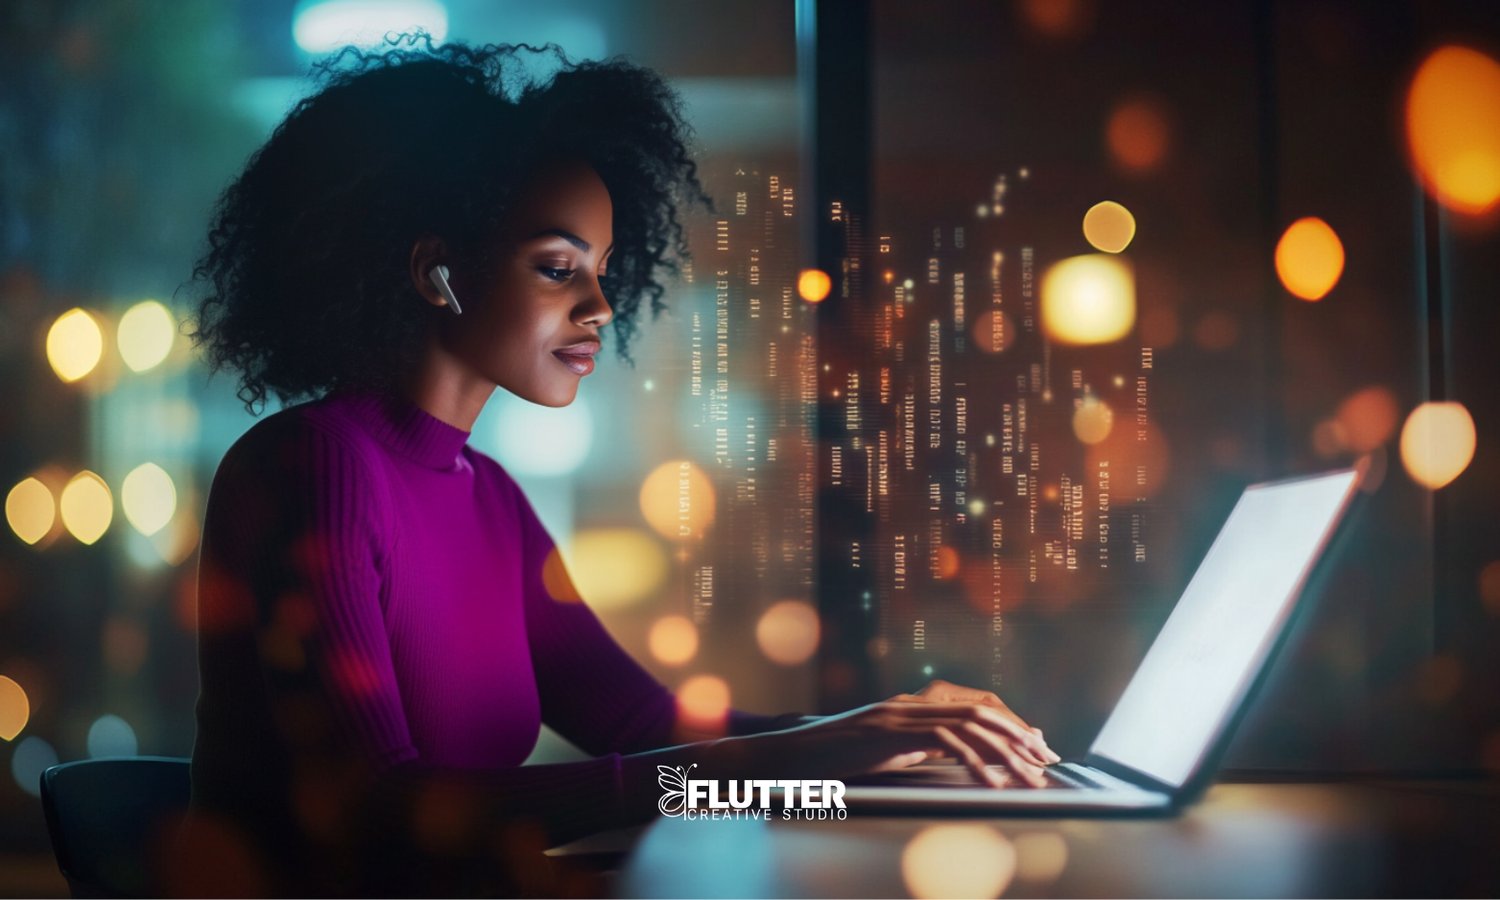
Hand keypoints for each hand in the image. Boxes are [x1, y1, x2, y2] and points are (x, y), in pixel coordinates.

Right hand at [752, 699, 1056, 787]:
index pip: (975, 706)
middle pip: (982, 711)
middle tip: (1047, 760)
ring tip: (1029, 776)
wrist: (796, 754)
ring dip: (1007, 751)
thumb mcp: (887, 751)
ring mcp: (902, 714)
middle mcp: (913, 704)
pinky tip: (992, 781)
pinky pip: (945, 740)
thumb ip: (920, 746)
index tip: (1036, 747)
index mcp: (914, 707)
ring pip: (971, 723)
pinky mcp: (892, 731)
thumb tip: (957, 755)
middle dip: (1020, 736)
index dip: (1010, 725)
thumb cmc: (837, 758)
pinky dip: (975, 761)